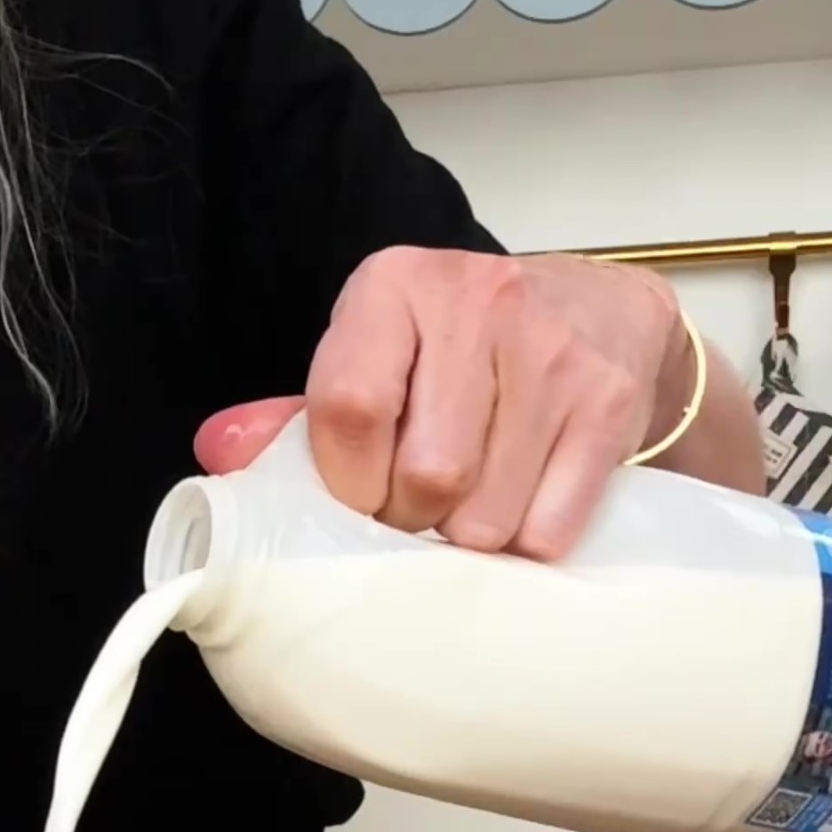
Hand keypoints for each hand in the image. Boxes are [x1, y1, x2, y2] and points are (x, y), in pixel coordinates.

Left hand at [195, 248, 721, 560]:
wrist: (604, 312)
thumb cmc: (465, 349)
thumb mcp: (377, 357)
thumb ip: (297, 415)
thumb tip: (220, 454)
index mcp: (395, 287)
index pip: (350, 408)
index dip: (347, 484)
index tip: (357, 502)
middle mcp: (479, 302)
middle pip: (426, 475)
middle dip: (411, 520)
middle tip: (419, 510)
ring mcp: (554, 352)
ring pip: (487, 513)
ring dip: (469, 539)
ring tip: (471, 507)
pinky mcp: (610, 402)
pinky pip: (550, 527)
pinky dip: (528, 543)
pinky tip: (524, 507)